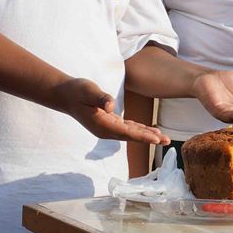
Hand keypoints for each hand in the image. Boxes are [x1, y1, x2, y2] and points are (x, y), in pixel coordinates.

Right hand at [54, 78, 168, 144]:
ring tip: (162, 138)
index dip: (143, 136)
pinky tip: (148, 131)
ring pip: (131, 133)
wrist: (66, 94)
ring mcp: (107, 128)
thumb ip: (100, 98)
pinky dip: (138, 130)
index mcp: (103, 125)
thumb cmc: (77, 91)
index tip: (156, 139)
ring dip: (146, 135)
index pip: (127, 132)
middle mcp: (106, 130)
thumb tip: (110, 106)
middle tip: (167, 141)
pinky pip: (127, 128)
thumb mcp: (89, 91)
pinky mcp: (109, 122)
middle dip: (149, 138)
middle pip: (132, 136)